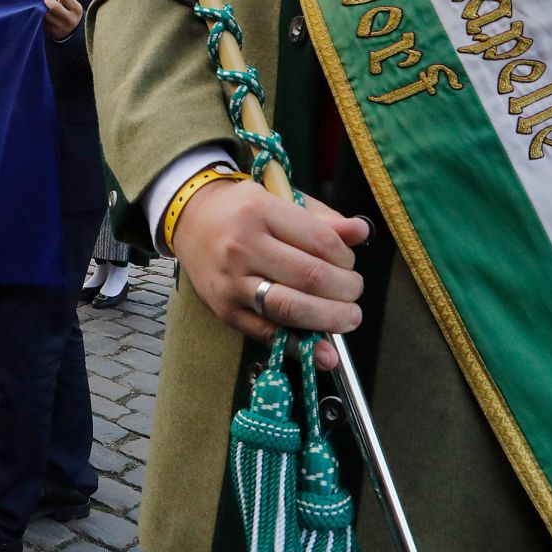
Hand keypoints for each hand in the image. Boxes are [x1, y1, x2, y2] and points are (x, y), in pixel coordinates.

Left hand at [42, 0, 82, 39]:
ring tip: (42, 5)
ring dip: (42, 8)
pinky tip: (42, 13)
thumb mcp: (71, 3)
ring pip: (46, 14)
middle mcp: (70, 19)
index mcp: (76, 9)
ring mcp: (61, 27)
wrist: (73, 32)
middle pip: (54, 6)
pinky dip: (40, 16)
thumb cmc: (70, 13)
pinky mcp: (52, 32)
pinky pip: (43, 21)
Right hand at [171, 177, 368, 368]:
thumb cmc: (242, 209)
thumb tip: (362, 231)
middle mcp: (244, 247)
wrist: (190, 220)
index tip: (349, 263)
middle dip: (345, 290)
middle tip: (354, 293)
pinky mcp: (225, 311)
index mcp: (261, 212)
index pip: (320, 241)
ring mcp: (232, 282)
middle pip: (310, 277)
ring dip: (329, 319)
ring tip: (349, 318)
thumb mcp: (280, 198)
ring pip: (290, 308)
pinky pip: (267, 334)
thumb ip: (322, 219)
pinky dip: (300, 347)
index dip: (346, 258)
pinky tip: (323, 353)